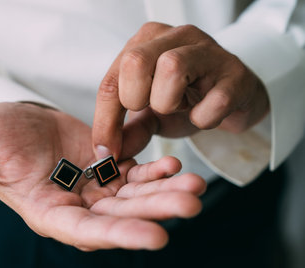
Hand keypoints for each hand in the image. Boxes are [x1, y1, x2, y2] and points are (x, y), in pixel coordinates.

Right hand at [0, 102, 204, 250]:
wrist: (13, 124)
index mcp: (47, 212)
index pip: (84, 231)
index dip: (118, 234)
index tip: (157, 237)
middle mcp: (76, 206)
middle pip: (119, 216)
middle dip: (154, 212)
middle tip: (191, 205)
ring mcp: (94, 188)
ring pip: (133, 196)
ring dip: (164, 192)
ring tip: (195, 186)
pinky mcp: (106, 168)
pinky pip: (134, 173)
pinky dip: (154, 170)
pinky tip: (174, 165)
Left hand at [92, 22, 268, 159]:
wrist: (235, 99)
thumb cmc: (189, 99)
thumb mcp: (152, 113)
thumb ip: (129, 130)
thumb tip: (107, 155)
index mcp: (147, 42)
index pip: (112, 80)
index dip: (105, 120)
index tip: (105, 151)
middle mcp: (176, 37)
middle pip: (134, 61)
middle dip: (135, 99)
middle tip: (152, 109)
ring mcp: (209, 51)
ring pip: (171, 67)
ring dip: (168, 102)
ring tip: (180, 107)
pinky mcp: (237, 73)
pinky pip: (214, 99)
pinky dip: (204, 118)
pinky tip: (204, 115)